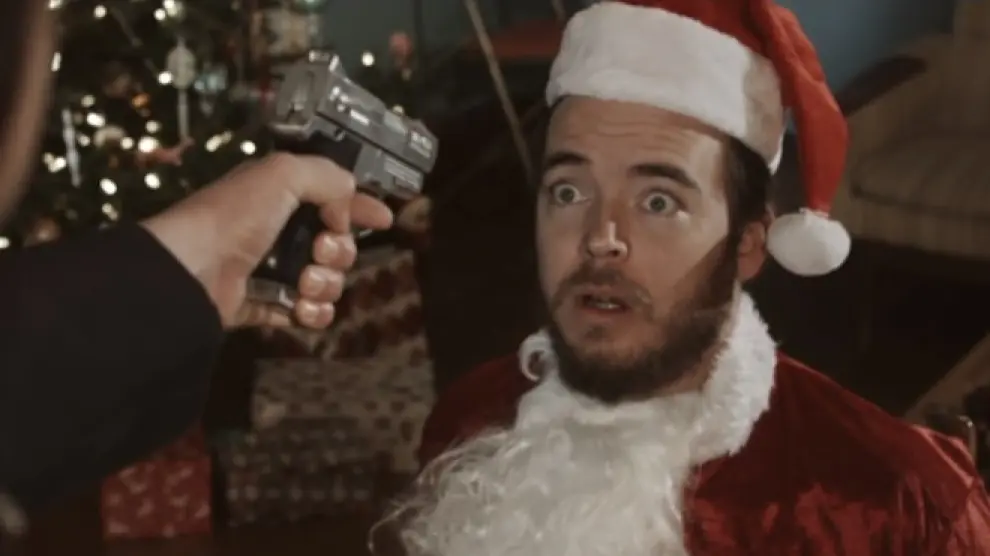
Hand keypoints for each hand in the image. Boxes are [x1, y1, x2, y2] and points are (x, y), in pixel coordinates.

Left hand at [141, 153, 392, 328]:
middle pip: (339, 246)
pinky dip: (310, 314)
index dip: (361, 207)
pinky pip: (307, 314)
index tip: (384, 219)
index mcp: (282, 197)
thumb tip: (349, 197)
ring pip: (328, 283)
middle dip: (340, 251)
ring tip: (303, 284)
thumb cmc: (234, 217)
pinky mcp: (265, 306)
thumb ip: (325, 176)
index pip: (334, 198)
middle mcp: (279, 232)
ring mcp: (273, 272)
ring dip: (325, 285)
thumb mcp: (282, 175)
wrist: (191, 270)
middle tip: (320, 251)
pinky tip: (300, 309)